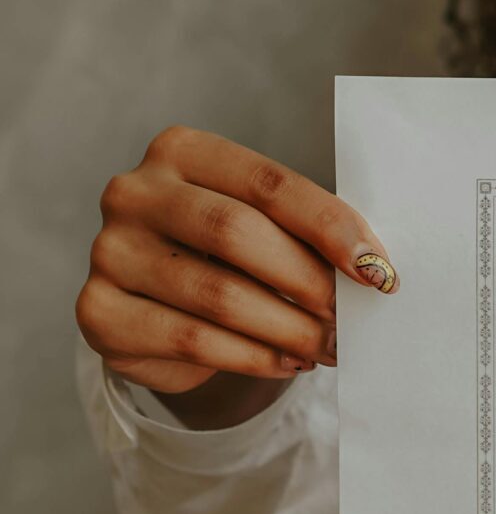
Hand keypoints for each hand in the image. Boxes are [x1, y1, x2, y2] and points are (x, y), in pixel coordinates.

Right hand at [75, 126, 397, 410]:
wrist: (158, 306)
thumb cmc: (227, 254)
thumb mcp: (263, 225)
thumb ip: (304, 232)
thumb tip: (372, 269)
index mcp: (182, 151)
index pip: (269, 184)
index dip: (331, 227)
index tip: (379, 270)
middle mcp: (134, 193)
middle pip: (237, 233)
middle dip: (309, 282)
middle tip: (352, 319)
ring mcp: (110, 251)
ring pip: (217, 294)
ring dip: (288, 328)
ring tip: (328, 347)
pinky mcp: (98, 311)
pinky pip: (191, 339)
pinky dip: (253, 356)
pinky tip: (288, 362)